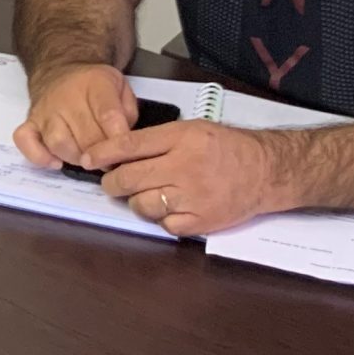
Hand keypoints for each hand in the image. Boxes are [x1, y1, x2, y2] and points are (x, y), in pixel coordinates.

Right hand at [15, 63, 137, 169]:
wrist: (61, 68)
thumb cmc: (95, 85)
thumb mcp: (121, 87)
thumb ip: (127, 112)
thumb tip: (123, 141)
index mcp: (95, 84)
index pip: (108, 115)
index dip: (118, 139)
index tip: (124, 153)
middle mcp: (67, 98)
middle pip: (86, 136)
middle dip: (101, 155)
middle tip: (110, 161)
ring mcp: (45, 111)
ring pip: (58, 143)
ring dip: (76, 158)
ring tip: (87, 160)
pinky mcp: (30, 122)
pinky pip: (25, 141)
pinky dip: (39, 156)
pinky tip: (56, 162)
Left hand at [88, 120, 277, 234]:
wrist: (265, 171)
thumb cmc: (225, 147)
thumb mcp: (192, 129)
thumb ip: (157, 140)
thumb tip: (116, 152)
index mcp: (181, 138)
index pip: (130, 145)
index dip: (103, 153)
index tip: (87, 159)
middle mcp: (184, 167)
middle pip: (129, 179)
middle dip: (112, 182)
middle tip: (113, 182)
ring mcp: (192, 197)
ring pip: (142, 205)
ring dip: (137, 202)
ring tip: (146, 195)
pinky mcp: (201, 221)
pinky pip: (164, 225)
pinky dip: (162, 219)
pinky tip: (170, 208)